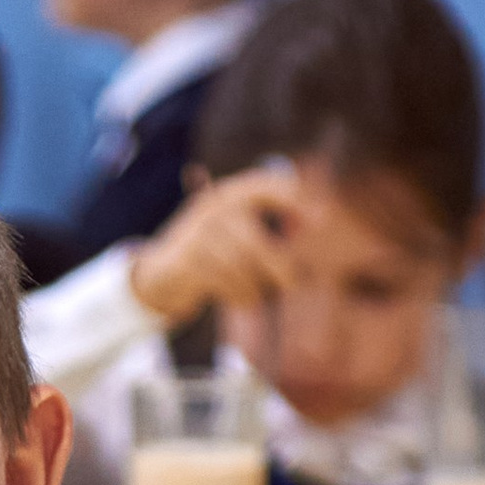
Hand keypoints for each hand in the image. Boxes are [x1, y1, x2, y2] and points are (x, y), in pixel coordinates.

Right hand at [127, 161, 304, 332]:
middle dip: (280, 266)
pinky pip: (224, 282)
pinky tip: (241, 299)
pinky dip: (239, 296)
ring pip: (241, 267)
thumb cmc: (216, 250)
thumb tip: (317, 220)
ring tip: (256, 295)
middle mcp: (213, 207)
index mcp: (231, 192)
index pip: (266, 186)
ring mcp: (197, 233)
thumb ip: (277, 225)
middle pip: (255, 241)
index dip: (295, 199)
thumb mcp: (242, 230)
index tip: (321, 218)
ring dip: (255, 287)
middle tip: (293, 284)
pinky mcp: (187, 260)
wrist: (163, 269)